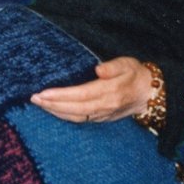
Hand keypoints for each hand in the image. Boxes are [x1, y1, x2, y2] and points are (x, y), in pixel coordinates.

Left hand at [30, 56, 152, 122]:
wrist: (149, 94)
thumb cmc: (136, 75)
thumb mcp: (127, 64)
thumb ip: (113, 66)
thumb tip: (98, 69)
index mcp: (110, 91)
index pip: (81, 95)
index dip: (61, 95)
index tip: (44, 93)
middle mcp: (105, 106)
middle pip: (74, 108)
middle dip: (52, 105)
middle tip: (34, 99)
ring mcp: (103, 115)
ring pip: (75, 116)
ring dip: (56, 112)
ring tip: (39, 104)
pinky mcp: (101, 118)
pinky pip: (80, 119)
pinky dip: (64, 116)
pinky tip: (54, 110)